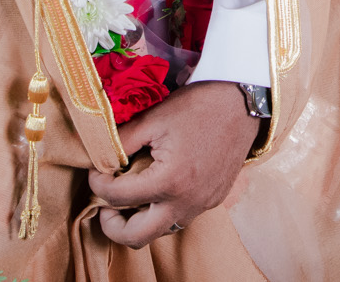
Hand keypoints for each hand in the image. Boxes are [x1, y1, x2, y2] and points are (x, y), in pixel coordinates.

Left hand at [87, 81, 260, 247]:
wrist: (242, 102)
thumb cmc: (198, 106)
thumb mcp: (154, 118)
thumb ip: (122, 141)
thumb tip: (100, 157)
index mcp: (169, 180)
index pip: (118, 197)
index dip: (97, 184)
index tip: (96, 171)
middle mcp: (187, 201)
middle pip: (137, 237)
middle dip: (113, 225)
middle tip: (105, 206)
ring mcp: (202, 204)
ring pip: (161, 231)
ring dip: (140, 221)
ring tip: (131, 196)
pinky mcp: (213, 200)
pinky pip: (181, 217)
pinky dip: (162, 211)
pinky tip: (158, 189)